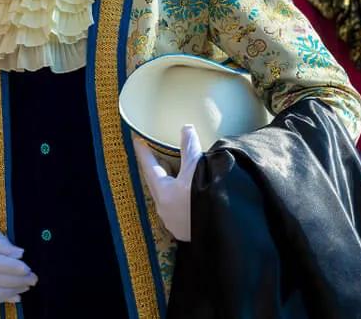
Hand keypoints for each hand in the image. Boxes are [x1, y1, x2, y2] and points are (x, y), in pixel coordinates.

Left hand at [134, 125, 201, 241]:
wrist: (224, 231)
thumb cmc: (208, 200)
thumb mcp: (198, 169)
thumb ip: (190, 149)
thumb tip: (186, 129)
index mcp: (163, 193)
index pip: (149, 167)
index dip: (144, 152)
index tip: (137, 141)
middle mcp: (164, 210)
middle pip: (157, 183)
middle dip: (156, 168)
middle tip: (154, 155)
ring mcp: (174, 223)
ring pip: (168, 198)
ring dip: (170, 185)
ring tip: (173, 174)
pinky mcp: (186, 231)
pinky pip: (178, 210)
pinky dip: (180, 199)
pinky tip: (188, 197)